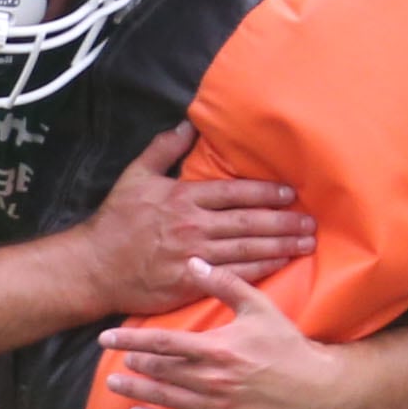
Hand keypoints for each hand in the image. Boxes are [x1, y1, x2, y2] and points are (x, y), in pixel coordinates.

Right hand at [77, 123, 314, 316]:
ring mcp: (195, 256)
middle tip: (311, 222)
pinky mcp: (192, 282)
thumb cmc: (116, 221)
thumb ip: (163, 150)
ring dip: (281, 246)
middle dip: (284, 222)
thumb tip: (186, 125)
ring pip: (248, 249)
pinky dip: (261, 270)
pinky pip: (235, 275)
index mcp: (184, 198)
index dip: (266, 193)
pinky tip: (281, 265)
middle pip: (249, 222)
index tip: (290, 194)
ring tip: (306, 243)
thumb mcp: (135, 176)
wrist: (96, 267)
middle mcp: (193, 226)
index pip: (235, 193)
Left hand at [101, 259, 343, 408]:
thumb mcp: (260, 308)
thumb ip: (226, 284)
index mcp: (218, 348)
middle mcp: (213, 379)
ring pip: (165, 398)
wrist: (318, 389)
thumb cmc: (288, 346)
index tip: (107, 336)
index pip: (163, 342)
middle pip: (160, 369)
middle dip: (134, 362)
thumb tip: (194, 261)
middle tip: (113, 358)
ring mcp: (216, 407)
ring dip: (137, 390)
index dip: (131, 339)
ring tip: (115, 384)